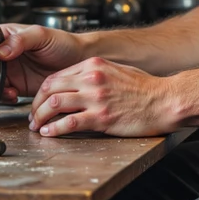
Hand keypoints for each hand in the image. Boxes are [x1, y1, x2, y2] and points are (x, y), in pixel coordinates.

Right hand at [0, 24, 88, 101]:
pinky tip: (14, 95)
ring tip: (9, 90)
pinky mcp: (17, 86)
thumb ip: (21, 40)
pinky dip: (5, 98)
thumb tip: (1, 51)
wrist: (79, 62)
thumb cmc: (63, 43)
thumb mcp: (41, 35)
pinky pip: (4, 94)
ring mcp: (11, 71)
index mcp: (6, 36)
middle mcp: (5, 54)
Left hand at [29, 57, 178, 137]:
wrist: (165, 101)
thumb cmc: (145, 88)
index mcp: (93, 66)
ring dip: (41, 118)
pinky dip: (54, 129)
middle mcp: (91, 79)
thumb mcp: (117, 70)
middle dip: (36, 105)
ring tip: (37, 127)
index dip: (42, 92)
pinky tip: (49, 133)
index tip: (39, 102)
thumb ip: (95, 74)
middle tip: (33, 117)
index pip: (56, 77)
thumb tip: (76, 83)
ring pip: (54, 105)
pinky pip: (68, 123)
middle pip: (50, 89)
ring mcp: (95, 98)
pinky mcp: (101, 118)